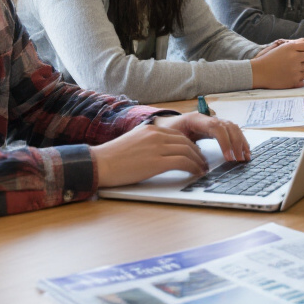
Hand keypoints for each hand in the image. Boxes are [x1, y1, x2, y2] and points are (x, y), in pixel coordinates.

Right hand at [92, 113, 249, 187]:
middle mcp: (157, 135)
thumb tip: (164, 153)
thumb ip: (150, 144)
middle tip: (204, 163)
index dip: (191, 146)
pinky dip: (193, 168)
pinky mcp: (157, 161)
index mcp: (152, 130)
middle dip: (198, 154)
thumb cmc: (113, 159)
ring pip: (188, 151)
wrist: (99, 163)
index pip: (179, 135)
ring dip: (199, 162)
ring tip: (203, 170)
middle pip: (187, 142)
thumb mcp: (134, 144)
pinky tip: (196, 173)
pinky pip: (183, 162)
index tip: (196, 154)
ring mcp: (158, 147)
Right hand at [250, 39, 303, 88]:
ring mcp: (294, 69)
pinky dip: (301, 74)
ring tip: (295, 67)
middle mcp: (294, 57)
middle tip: (302, 59)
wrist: (258, 73)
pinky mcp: (294, 80)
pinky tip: (294, 73)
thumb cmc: (268, 59)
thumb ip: (293, 44)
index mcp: (290, 47)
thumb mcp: (280, 48)